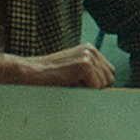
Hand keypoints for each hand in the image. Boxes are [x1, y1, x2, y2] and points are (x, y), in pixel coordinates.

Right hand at [0, 44, 115, 87]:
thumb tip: (107, 86)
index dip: (96, 85)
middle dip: (95, 87)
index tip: (80, 85)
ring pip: (104, 84)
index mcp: (90, 50)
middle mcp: (92, 50)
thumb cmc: (49, 78)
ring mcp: (89, 56)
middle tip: (72, 84)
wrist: (30, 74)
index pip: (109, 74)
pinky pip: (96, 87)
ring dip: (88, 89)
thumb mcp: (73, 73)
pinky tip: (68, 82)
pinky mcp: (85, 64)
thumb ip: (90, 75)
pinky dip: (84, 90)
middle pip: (109, 79)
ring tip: (69, 82)